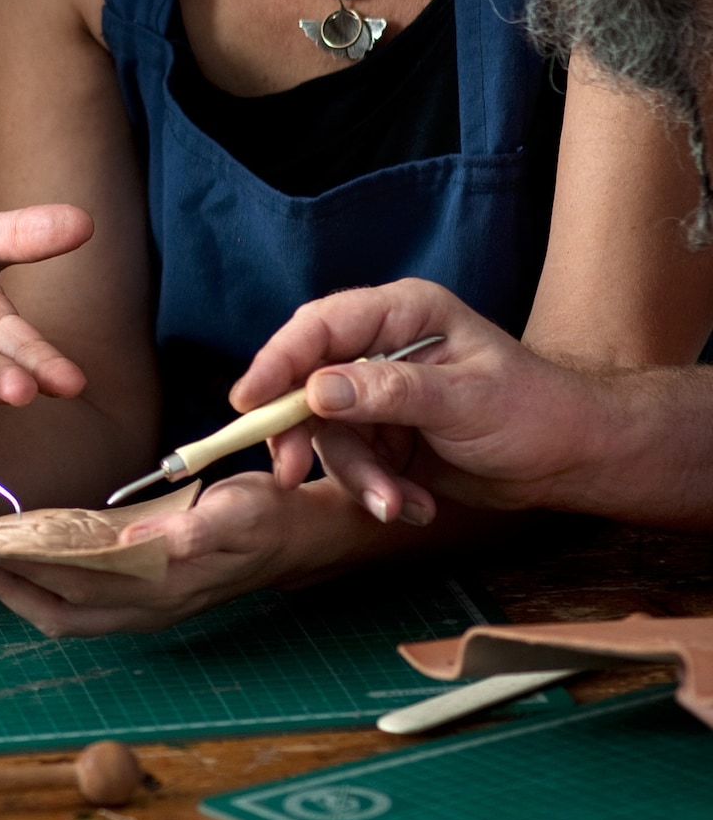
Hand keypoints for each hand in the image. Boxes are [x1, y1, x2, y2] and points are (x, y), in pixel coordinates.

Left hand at [0, 475, 336, 636]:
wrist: (298, 536)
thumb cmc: (264, 518)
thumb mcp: (236, 515)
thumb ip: (187, 533)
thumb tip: (131, 544)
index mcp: (160, 587)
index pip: (73, 585)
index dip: (23, 570)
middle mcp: (146, 608)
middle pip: (58, 610)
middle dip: (8, 586)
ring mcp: (146, 607)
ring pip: (68, 611)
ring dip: (25, 586)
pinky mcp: (148, 594)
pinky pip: (85, 599)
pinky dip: (52, 579)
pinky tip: (38, 548)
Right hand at [232, 278, 604, 523]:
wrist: (571, 459)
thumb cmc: (534, 410)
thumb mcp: (463, 401)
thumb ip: (389, 394)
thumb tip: (317, 390)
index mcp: (401, 314)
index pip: (321, 326)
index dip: (277, 360)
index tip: (248, 402)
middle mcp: (382, 348)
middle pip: (308, 382)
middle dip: (304, 434)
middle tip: (291, 473)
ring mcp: (380, 393)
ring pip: (330, 435)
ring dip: (359, 478)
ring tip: (400, 504)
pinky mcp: (384, 434)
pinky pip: (355, 464)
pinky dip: (378, 491)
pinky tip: (415, 505)